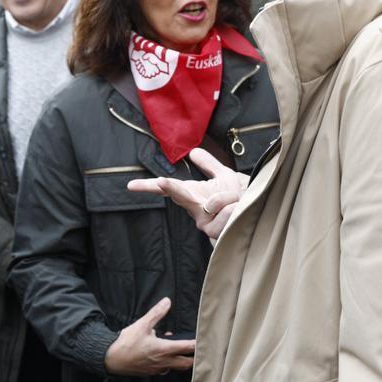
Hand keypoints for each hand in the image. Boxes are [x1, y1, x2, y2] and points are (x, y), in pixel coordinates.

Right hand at [103, 297, 195, 375]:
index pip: (187, 347)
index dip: (197, 344)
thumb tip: (167, 302)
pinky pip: (164, 370)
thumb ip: (156, 313)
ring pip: (176, 367)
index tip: (204, 340)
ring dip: (180, 360)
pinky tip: (162, 356)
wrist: (111, 359)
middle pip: (186, 363)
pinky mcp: (150, 372)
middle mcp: (164, 361)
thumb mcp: (142, 324)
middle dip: (193, 357)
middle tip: (196, 350)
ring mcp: (157, 369)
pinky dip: (168, 363)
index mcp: (164, 349)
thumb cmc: (126, 342)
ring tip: (178, 350)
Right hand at [127, 148, 248, 238]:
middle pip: (178, 195)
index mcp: (190, 195)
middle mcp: (192, 208)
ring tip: (235, 200)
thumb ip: (208, 164)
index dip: (148, 187)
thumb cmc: (235, 196)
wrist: (251, 213)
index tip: (130, 185)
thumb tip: (193, 151)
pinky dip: (235, 206)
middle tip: (161, 181)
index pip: (166, 189)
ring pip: (214, 202)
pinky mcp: (213, 230)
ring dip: (229, 197)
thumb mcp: (223, 176)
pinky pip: (226, 211)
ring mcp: (202, 221)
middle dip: (170, 187)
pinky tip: (237, 210)